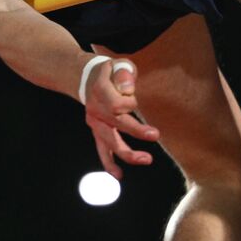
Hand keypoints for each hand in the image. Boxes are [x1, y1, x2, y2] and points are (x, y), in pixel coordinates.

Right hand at [82, 58, 159, 178]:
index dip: (129, 103)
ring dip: (127, 152)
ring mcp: (95, 123)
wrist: (85, 79)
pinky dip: (109, 163)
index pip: (117, 103)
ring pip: (110, 141)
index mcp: (100, 91)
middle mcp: (95, 109)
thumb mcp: (117, 64)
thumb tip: (128, 89)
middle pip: (116, 123)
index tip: (133, 100)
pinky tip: (119, 175)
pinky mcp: (97, 132)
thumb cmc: (109, 72)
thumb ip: (124, 74)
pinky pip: (102, 150)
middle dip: (136, 130)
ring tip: (146, 159)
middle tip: (155, 135)